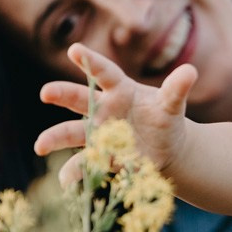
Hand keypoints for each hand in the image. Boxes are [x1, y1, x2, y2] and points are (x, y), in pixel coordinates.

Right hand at [34, 43, 196, 186]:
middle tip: (45, 93)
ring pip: (73, 132)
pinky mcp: (102, 156)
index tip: (74, 50)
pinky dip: (75, 172)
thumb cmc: (165, 118)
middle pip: (78, 99)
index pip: (103, 73)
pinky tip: (66, 181)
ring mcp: (99, 133)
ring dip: (56, 138)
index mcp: (120, 90)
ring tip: (41, 145)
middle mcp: (103, 109)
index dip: (90, 61)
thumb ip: (177, 89)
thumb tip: (190, 71)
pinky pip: (85, 163)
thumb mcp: (172, 104)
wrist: (166, 148)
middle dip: (61, 95)